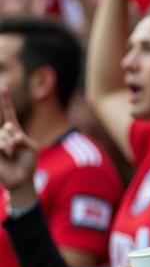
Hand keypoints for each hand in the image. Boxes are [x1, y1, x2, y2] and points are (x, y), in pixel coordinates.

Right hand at [0, 86, 37, 207]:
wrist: (21, 179)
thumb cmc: (27, 163)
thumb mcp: (30, 147)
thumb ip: (21, 138)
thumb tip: (10, 135)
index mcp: (14, 131)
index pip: (8, 113)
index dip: (5, 101)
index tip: (2, 87)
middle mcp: (3, 135)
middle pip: (7, 128)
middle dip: (15, 139)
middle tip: (15, 150)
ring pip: (1, 135)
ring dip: (9, 145)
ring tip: (10, 154)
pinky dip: (3, 146)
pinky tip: (5, 153)